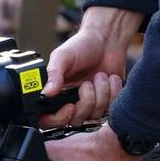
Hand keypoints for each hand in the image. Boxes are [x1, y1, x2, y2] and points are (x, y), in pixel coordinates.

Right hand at [40, 6, 144, 127]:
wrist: (106, 40)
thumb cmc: (82, 46)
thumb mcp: (62, 56)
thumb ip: (53, 74)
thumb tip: (46, 93)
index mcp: (56, 95)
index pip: (49, 121)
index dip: (59, 119)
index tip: (70, 106)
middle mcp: (71, 103)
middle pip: (75, 120)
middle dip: (86, 101)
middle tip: (87, 83)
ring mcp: (90, 105)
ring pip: (95, 115)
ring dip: (100, 92)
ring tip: (99, 76)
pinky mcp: (107, 103)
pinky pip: (111, 108)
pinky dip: (113, 91)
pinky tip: (110, 78)